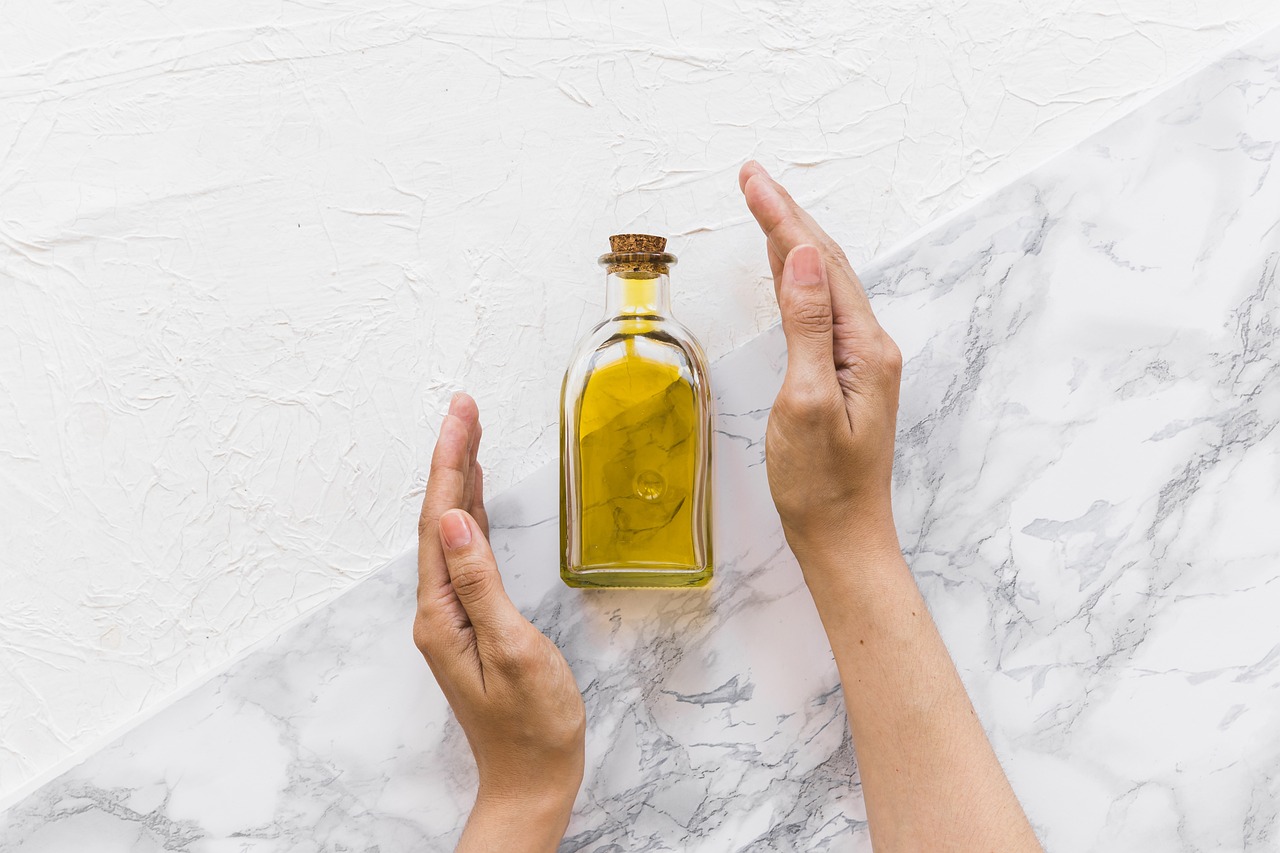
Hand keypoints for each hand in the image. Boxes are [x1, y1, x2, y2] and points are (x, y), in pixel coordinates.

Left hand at [414, 393, 585, 850]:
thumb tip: (457, 521)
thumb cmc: (533, 724)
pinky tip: (478, 496)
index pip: (440, 520)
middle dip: (451, 457)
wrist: (531, 779)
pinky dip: (472, 514)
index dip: (450, 462)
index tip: (462, 414)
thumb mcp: (512, 650)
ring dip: (459, 480)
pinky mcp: (473, 621)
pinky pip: (466, 552)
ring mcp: (453, 614)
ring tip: (471, 432)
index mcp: (443, 611)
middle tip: (466, 405)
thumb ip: (482, 583)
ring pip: (451, 531)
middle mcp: (439, 608)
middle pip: (438, 517)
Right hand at [739, 162, 903, 564]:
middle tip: (751, 177)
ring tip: (764, 204)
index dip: (782, 218)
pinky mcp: (846, 376)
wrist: (842, 538)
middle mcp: (870, 345)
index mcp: (864, 347)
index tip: (752, 180)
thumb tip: (799, 258)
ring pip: (825, 281)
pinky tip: (785, 267)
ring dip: (792, 239)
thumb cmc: (821, 484)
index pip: (817, 263)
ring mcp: (860, 360)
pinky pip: (821, 309)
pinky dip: (797, 276)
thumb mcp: (807, 401)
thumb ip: (807, 326)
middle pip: (826, 262)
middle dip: (787, 215)